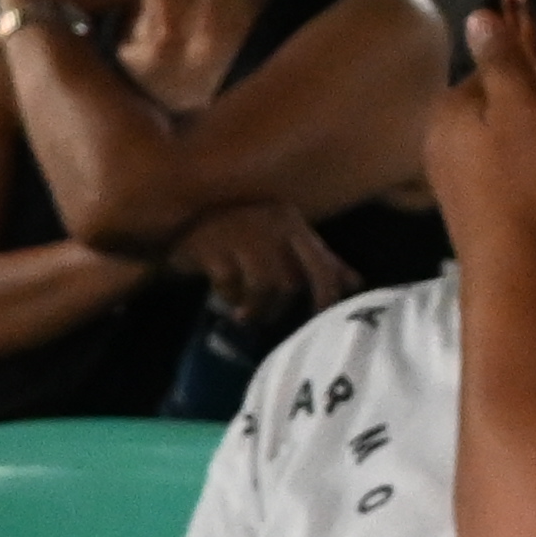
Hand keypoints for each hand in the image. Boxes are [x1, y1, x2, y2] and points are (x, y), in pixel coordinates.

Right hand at [169, 199, 357, 326]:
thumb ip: (317, 259)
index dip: (326, 295)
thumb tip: (355, 282)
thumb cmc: (240, 232)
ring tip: (246, 313)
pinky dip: (229, 297)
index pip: (321, 264)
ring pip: (262, 288)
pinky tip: (225, 297)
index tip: (322, 318)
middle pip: (290, 282)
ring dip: (255, 307)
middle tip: (270, 320)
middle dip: (281, 308)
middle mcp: (270, 224)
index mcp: (291, 221)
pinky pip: (229, 285)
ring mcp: (240, 234)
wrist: (181, 217)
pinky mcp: (212, 248)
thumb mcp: (281, 239)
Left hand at [427, 0, 535, 267]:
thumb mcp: (523, 111)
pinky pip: (491, 167)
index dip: (533, 71)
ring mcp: (446, 173)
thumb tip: (480, 14)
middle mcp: (437, 135)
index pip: (495, 66)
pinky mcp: (462, 203)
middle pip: (492, 102)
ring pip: (492, 136)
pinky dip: (514, 167)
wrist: (511, 267)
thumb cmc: (525, 185)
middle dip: (525, 104)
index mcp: (450, 106)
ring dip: (521, 138)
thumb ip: (503, 61)